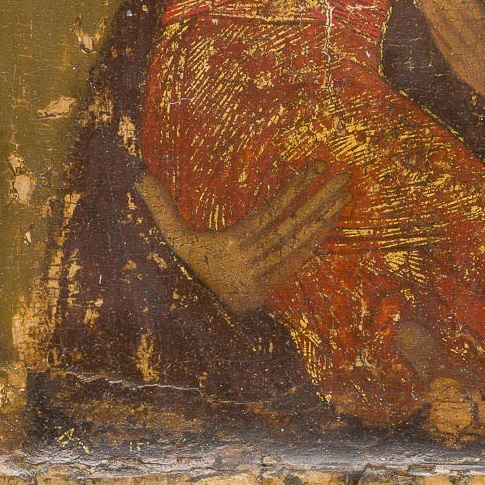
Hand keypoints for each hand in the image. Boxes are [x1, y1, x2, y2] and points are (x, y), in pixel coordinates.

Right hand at [137, 165, 348, 313]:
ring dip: (325, 216)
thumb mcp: (172, 239)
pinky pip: (299, 260)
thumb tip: (139, 175)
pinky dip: (317, 240)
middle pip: (292, 225)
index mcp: (231, 246)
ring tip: (345, 193)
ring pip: (300, 243)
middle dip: (320, 198)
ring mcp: (264, 275)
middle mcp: (251, 262)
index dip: (295, 188)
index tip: (317, 166)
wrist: (188, 318)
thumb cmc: (182, 268)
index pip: (270, 212)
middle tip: (344, 175)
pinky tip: (331, 220)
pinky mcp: (272, 286)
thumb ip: (160, 207)